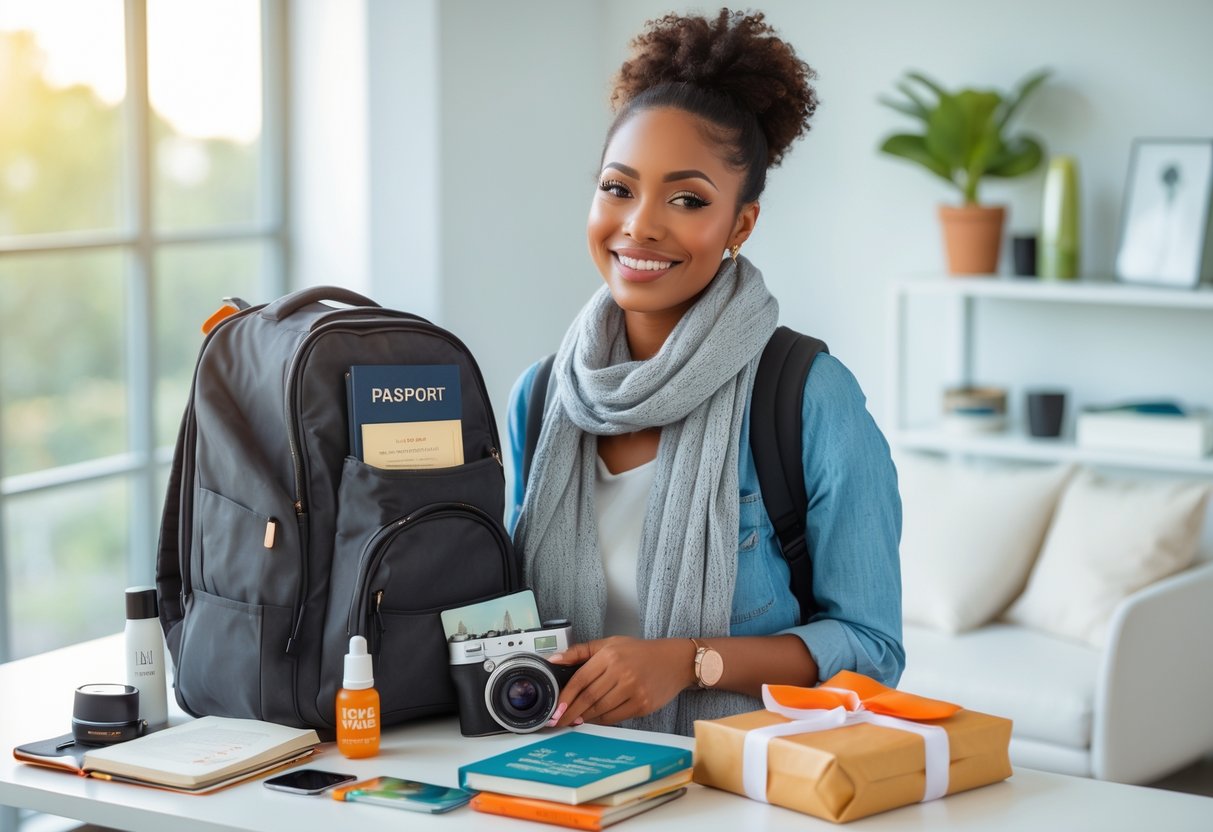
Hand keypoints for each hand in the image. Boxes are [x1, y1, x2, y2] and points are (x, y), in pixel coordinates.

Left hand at [547, 637, 694, 726]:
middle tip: (558, 721)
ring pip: (601, 710)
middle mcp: (621, 673)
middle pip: (588, 698)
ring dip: (585, 718)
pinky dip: (601, 720)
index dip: (565, 696)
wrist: (674, 661)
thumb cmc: (638, 652)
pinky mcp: (643, 705)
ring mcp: (633, 691)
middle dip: (570, 712)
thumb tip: (553, 660)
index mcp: (610, 656)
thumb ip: (580, 652)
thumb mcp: (609, 644)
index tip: (555, 709)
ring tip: (574, 720)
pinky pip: (615, 717)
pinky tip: (594, 719)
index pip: (580, 679)